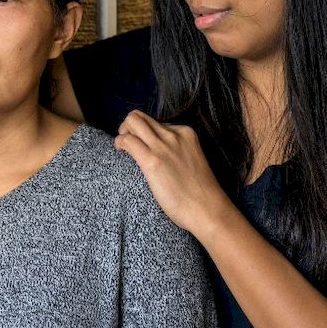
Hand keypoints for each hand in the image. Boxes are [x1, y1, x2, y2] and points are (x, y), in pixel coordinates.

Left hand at [114, 110, 231, 239]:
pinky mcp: (152, 161)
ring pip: (132, 121)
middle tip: (126, 142)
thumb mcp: (192, 159)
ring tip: (123, 147)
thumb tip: (157, 152)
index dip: (144, 132)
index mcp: (186, 132)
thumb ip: (177, 151)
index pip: (156, 122)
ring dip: (122, 131)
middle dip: (128, 126)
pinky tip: (120, 151)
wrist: (207, 210)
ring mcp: (163, 146)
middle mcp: (174, 134)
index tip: (142, 144)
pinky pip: (128, 140)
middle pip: (140, 117)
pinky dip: (119, 142)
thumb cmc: (200, 193)